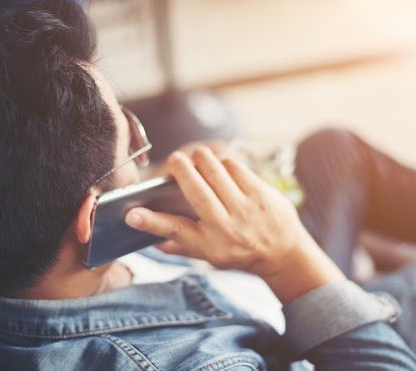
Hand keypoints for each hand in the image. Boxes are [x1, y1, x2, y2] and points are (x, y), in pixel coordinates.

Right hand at [125, 147, 344, 302]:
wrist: (284, 254)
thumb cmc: (240, 253)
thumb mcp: (209, 257)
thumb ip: (180, 245)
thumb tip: (150, 237)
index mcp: (208, 244)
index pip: (175, 231)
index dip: (150, 222)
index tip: (131, 213)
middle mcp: (225, 227)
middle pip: (196, 192)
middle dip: (181, 170)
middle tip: (175, 160)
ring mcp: (246, 209)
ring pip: (216, 172)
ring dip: (202, 159)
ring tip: (196, 158)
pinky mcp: (262, 194)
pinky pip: (235, 167)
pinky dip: (223, 163)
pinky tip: (220, 166)